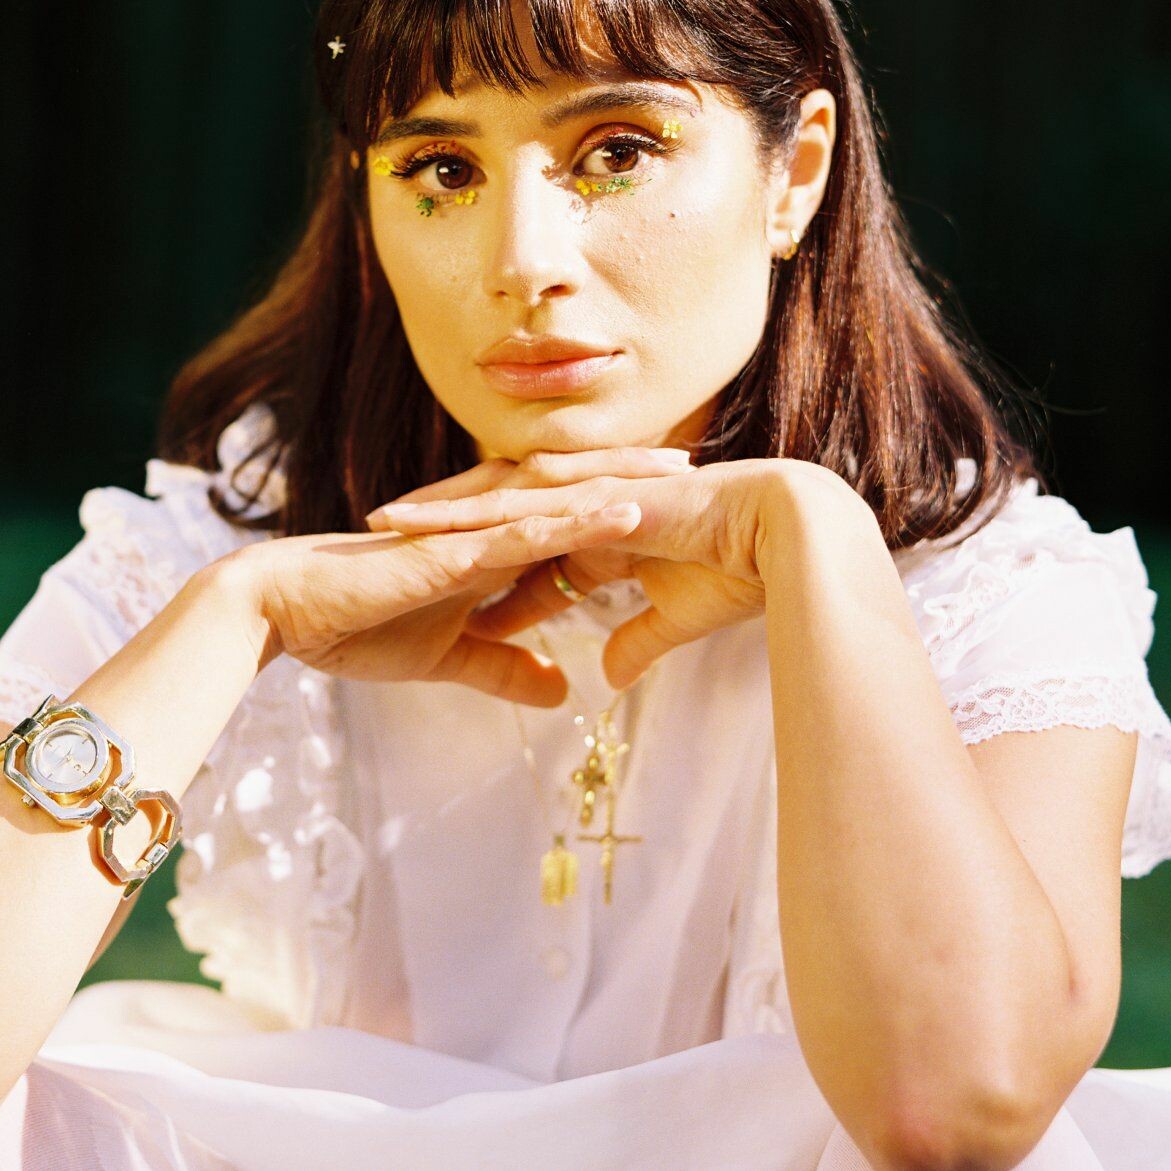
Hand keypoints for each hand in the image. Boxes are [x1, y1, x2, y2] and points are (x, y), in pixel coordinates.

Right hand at [223, 447, 696, 705]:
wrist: (287, 614)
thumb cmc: (357, 626)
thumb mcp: (449, 659)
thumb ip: (505, 668)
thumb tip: (562, 690)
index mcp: (489, 550)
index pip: (569, 524)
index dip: (623, 511)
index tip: (681, 506)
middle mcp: (486, 531)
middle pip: (574, 498)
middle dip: (636, 483)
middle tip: (702, 470)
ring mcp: (470, 537)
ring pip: (559, 505)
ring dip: (621, 487)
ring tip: (679, 475)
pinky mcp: (451, 554)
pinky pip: (524, 536)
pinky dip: (576, 523)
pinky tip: (622, 514)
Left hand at [369, 457, 839, 690]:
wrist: (789, 537)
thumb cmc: (745, 573)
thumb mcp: (674, 619)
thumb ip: (636, 642)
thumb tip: (604, 675)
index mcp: (604, 528)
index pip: (529, 543)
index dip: (481, 560)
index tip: (431, 577)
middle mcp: (588, 504)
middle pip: (499, 512)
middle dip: (441, 523)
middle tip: (381, 536)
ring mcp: (589, 496)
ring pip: (498, 502)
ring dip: (441, 512)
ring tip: (382, 523)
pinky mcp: (594, 500)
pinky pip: (523, 507)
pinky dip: (473, 515)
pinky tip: (430, 524)